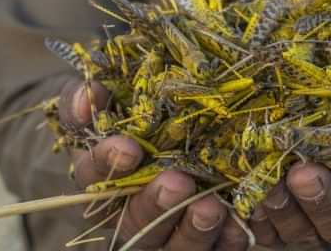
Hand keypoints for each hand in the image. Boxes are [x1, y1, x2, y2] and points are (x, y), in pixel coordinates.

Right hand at [58, 79, 250, 249]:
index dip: (107, 165)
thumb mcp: (105, 95)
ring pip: (175, 247)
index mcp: (103, 178)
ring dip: (192, 231)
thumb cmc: (133, 107)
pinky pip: (217, 248)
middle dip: (155, 205)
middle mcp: (133, 212)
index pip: (93, 178)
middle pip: (135, 224)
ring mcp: (170, 230)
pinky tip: (242, 218)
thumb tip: (88, 94)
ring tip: (211, 206)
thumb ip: (89, 96)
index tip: (128, 147)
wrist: (177, 116)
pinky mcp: (207, 237)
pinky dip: (229, 236)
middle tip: (177, 182)